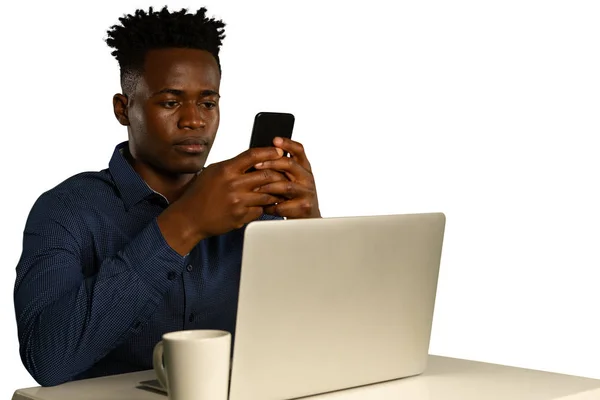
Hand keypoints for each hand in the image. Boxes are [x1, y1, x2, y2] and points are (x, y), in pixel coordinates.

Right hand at [158, 147, 287, 253]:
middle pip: (267, 175)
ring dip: (274, 193)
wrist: (189, 217)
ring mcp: (238, 201)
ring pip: (268, 194)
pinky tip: (263, 205)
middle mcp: (233, 184)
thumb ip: (233, 166)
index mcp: (226, 169)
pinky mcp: (240, 216)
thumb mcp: (213, 172)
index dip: (269, 152)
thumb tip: (254, 159)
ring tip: (278, 191)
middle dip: (278, 174)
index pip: (253, 155)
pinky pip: (260, 210)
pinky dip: (263, 207)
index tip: (279, 151)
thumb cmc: (200, 193)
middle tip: (284, 174)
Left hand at [253, 137, 320, 218]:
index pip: (299, 150)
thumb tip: (258, 156)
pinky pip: (282, 205)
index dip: (287, 144)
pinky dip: (270, 205)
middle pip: (290, 165)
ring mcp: (307, 193)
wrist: (307, 219)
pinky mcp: (303, 208)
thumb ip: (281, 168)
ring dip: (268, 186)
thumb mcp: (291, 179)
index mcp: (304, 168)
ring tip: (254, 188)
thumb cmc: (294, 197)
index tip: (275, 140)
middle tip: (256, 165)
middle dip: (271, 163)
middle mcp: (307, 178)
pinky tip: (262, 205)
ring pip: (286, 186)